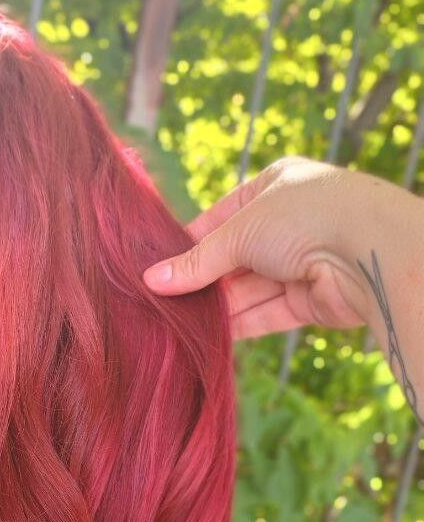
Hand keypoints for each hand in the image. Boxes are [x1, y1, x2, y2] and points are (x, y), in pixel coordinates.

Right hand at [143, 156, 376, 338]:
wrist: (369, 250)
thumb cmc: (304, 217)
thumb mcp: (239, 232)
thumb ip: (197, 262)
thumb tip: (153, 281)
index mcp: (275, 186)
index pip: (221, 217)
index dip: (190, 243)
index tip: (158, 267)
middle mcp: (290, 222)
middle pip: (234, 257)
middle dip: (201, 280)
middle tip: (161, 301)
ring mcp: (302, 262)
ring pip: (248, 289)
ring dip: (217, 306)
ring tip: (176, 323)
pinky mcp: (312, 300)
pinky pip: (266, 313)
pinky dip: (239, 324)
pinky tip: (206, 335)